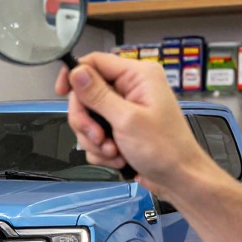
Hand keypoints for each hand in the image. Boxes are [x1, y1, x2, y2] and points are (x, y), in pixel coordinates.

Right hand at [55, 53, 212, 197]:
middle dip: (87, 120)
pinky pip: (95, 134)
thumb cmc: (165, 149)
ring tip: (113, 152)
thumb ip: (98, 95)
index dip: (74, 76)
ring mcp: (124, 109)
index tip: (62, 93)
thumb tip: (76, 72)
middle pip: (86, 93)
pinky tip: (117, 157)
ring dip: (94, 139)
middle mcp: (131, 88)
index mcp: (137, 76)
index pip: (94, 62)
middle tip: (97, 137)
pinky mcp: (120, 127)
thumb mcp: (127, 120)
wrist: (179, 179)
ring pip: (88, 117)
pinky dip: (101, 149)